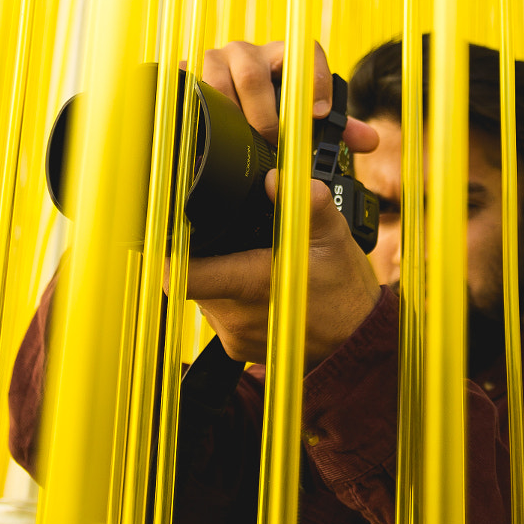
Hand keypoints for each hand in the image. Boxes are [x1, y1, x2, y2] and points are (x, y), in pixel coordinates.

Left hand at [184, 169, 380, 368]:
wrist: (357, 344)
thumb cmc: (346, 294)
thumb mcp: (335, 239)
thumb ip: (307, 204)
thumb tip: (277, 177)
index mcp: (249, 283)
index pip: (181, 273)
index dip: (167, 251)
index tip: (166, 232)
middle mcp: (234, 314)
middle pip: (193, 273)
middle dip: (209, 252)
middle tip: (237, 240)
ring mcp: (233, 334)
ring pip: (206, 292)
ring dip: (222, 274)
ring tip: (254, 263)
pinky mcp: (236, 347)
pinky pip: (221, 314)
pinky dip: (233, 298)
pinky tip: (260, 289)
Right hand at [200, 38, 378, 155]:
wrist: (224, 105)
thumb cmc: (270, 109)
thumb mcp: (303, 116)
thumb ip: (338, 128)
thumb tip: (371, 141)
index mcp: (283, 55)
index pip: (305, 54)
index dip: (315, 81)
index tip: (318, 115)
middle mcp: (248, 52)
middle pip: (254, 72)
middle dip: (265, 113)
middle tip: (273, 142)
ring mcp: (214, 61)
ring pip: (220, 79)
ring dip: (232, 114)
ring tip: (244, 140)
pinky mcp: (188, 75)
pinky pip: (190, 87)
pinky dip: (199, 109)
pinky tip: (207, 131)